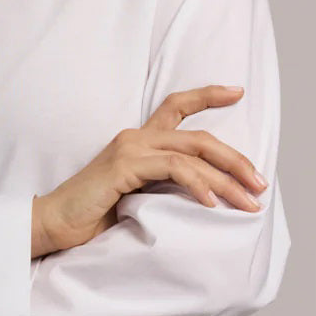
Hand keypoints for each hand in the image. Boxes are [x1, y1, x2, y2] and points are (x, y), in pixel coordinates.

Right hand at [33, 84, 268, 255]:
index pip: (176, 106)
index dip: (208, 95)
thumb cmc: (92, 216)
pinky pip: (174, 168)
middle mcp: (136, 137)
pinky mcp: (125, 165)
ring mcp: (130, 148)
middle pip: (200, 136)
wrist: (54, 223)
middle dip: (237, 159)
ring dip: (227, 179)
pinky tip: (212, 203)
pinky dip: (199, 184)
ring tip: (248, 202)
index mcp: (138, 141)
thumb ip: (163, 186)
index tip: (238, 92)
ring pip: (194, 153)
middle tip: (260, 183)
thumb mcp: (137, 197)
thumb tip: (205, 196)